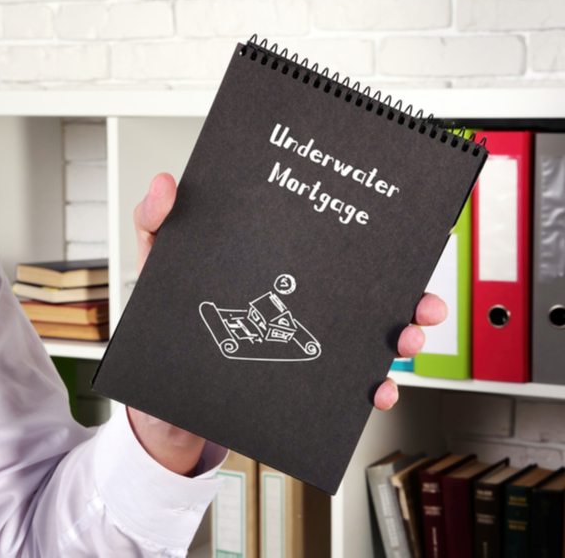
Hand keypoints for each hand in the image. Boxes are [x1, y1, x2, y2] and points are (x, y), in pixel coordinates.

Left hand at [127, 174, 447, 463]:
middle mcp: (299, 302)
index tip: (399, 229)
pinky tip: (376, 389)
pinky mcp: (301, 383)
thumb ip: (155, 222)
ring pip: (368, 337)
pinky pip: (346, 386)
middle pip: (365, 291)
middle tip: (420, 300)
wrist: (162, 392)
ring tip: (406, 342)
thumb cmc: (168, 321)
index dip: (370, 237)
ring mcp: (303, 343)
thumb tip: (166, 183)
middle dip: (406, 294)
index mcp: (277, 266)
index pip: (329, 246)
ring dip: (402, 340)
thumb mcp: (160, 265)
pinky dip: (371, 388)